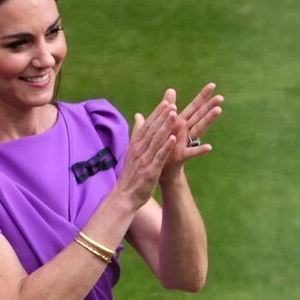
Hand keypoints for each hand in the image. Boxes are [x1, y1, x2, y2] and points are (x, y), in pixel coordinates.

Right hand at [117, 95, 182, 210]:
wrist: (124, 196)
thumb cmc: (130, 175)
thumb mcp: (132, 151)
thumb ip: (137, 133)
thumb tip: (139, 116)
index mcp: (135, 145)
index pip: (147, 126)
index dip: (157, 114)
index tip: (166, 102)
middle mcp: (139, 150)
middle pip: (152, 130)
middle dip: (162, 116)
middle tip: (172, 104)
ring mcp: (144, 160)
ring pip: (156, 140)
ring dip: (165, 126)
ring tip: (174, 115)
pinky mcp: (150, 171)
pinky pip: (159, 157)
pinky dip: (165, 147)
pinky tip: (173, 138)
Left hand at [148, 83, 222, 183]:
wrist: (160, 168)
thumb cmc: (163, 145)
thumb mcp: (165, 124)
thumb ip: (169, 107)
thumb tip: (171, 89)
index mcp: (180, 122)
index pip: (194, 107)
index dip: (203, 96)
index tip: (212, 85)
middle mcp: (186, 131)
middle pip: (200, 116)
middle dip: (210, 106)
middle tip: (221, 97)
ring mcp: (185, 142)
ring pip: (198, 129)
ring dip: (208, 120)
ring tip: (219, 111)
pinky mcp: (181, 155)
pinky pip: (191, 152)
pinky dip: (200, 150)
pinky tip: (209, 147)